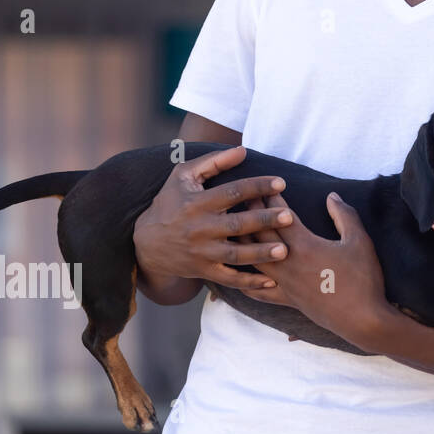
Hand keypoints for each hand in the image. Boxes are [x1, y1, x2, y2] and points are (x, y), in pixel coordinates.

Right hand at [133, 145, 291, 294]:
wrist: (145, 244)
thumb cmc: (170, 203)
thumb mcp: (184, 177)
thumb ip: (213, 162)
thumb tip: (243, 150)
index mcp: (198, 203)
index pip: (232, 192)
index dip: (256, 187)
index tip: (281, 183)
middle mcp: (200, 228)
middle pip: (237, 225)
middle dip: (263, 221)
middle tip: (288, 217)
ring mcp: (202, 252)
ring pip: (235, 254)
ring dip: (260, 254)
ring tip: (284, 250)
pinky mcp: (204, 270)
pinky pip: (229, 279)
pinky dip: (249, 283)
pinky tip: (272, 281)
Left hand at [242, 193, 388, 342]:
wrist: (362, 319)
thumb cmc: (363, 278)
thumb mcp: (360, 241)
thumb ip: (344, 215)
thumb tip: (331, 196)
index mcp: (305, 246)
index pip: (281, 217)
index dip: (271, 199)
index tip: (263, 185)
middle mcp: (287, 263)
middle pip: (261, 235)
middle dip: (252, 214)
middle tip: (242, 199)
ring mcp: (284, 284)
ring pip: (253, 260)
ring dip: (243, 242)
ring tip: (234, 230)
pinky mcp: (286, 300)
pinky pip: (258, 291)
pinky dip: (245, 280)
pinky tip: (238, 274)